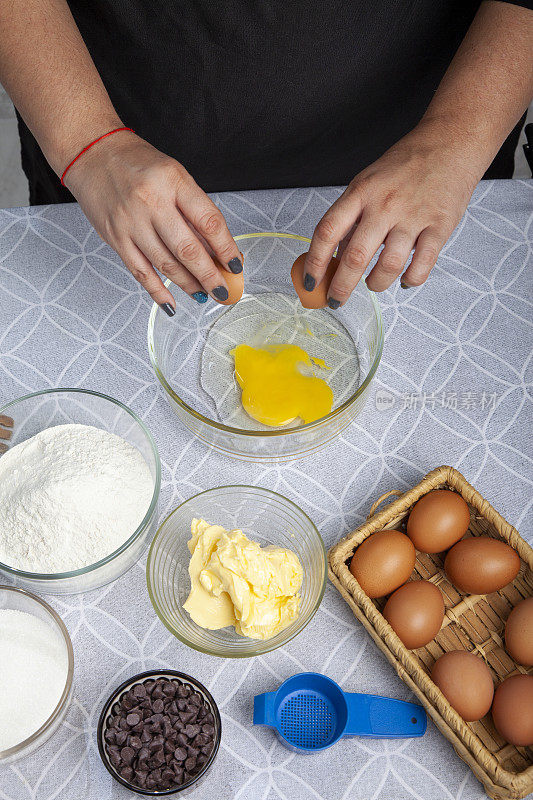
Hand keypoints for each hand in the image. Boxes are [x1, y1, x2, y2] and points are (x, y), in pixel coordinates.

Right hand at [64, 132, 242, 312]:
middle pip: (188, 249)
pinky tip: (171, 303)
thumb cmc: (137, 163)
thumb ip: (193, 210)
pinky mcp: (115, 238)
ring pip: (165, 264)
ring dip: (188, 285)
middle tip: (223, 290)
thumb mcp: (174, 175)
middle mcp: (151, 202)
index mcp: (173, 181)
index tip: (236, 265)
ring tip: (203, 294)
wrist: (92, 152)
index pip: (208, 222)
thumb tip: (216, 249)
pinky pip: (140, 272)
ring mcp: (131, 222)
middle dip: (209, 276)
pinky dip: (157, 291)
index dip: (226, 249)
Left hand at [305, 122, 481, 305]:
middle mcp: (385, 205)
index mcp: (361, 192)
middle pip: (355, 256)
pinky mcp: (439, 226)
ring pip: (389, 266)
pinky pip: (422, 266)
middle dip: (340, 287)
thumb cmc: (405, 164)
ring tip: (372, 284)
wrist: (451, 142)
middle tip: (335, 300)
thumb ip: (352, 217)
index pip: (327, 231)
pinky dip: (410, 280)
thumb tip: (334, 257)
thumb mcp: (368, 182)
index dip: (314, 262)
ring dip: (375, 284)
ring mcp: (413, 216)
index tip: (309, 282)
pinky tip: (404, 280)